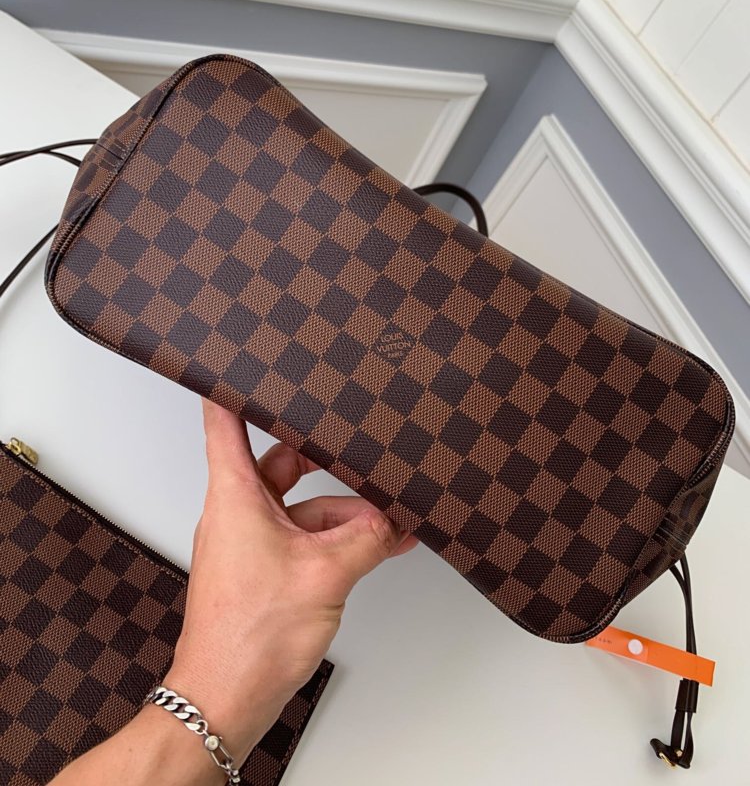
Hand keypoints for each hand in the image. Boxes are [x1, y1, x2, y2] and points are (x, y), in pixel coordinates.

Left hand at [164, 399, 417, 764]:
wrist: (226, 699)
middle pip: (280, 461)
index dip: (233, 386)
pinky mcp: (266, 570)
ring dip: (345, 511)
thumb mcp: (326, 573)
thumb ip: (368, 536)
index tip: (245, 361)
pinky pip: (306, 538)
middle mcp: (238, 513)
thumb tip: (396, 517)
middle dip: (324, 457)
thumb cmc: (248, 640)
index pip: (222, 421)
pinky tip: (379, 544)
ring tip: (389, 518)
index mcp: (235, 496)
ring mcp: (252, 543)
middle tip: (354, 443)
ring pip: (303, 505)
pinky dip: (340, 539)